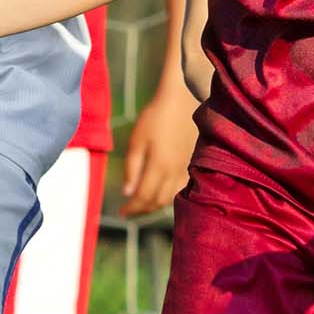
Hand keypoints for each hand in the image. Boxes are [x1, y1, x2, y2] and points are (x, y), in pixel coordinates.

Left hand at [120, 86, 199, 214]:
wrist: (182, 100)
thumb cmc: (155, 117)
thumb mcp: (137, 140)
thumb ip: (132, 168)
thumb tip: (127, 193)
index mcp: (159, 167)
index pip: (143, 198)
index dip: (131, 208)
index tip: (120, 213)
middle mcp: (174, 172)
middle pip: (158, 202)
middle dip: (142, 209)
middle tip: (130, 209)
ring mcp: (185, 168)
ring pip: (171, 197)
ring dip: (156, 204)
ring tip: (143, 202)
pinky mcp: (192, 163)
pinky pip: (180, 188)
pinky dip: (169, 195)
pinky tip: (161, 190)